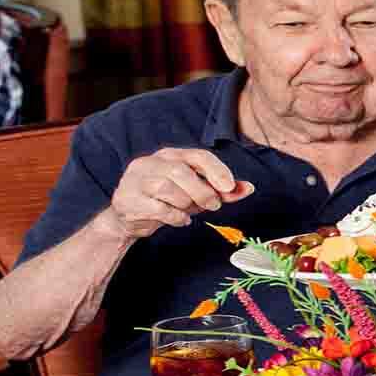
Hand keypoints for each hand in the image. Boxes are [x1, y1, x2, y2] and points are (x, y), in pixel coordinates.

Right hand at [99, 148, 253, 238]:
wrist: (127, 218)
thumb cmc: (166, 201)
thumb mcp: (196, 193)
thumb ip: (221, 190)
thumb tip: (248, 188)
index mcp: (170, 155)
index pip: (198, 156)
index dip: (217, 170)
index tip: (230, 187)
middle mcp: (151, 162)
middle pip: (181, 171)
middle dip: (203, 191)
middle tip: (213, 205)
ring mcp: (136, 180)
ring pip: (167, 188)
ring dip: (186, 204)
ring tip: (189, 212)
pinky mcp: (128, 199)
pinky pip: (157, 207)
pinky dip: (175, 216)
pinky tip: (180, 219)